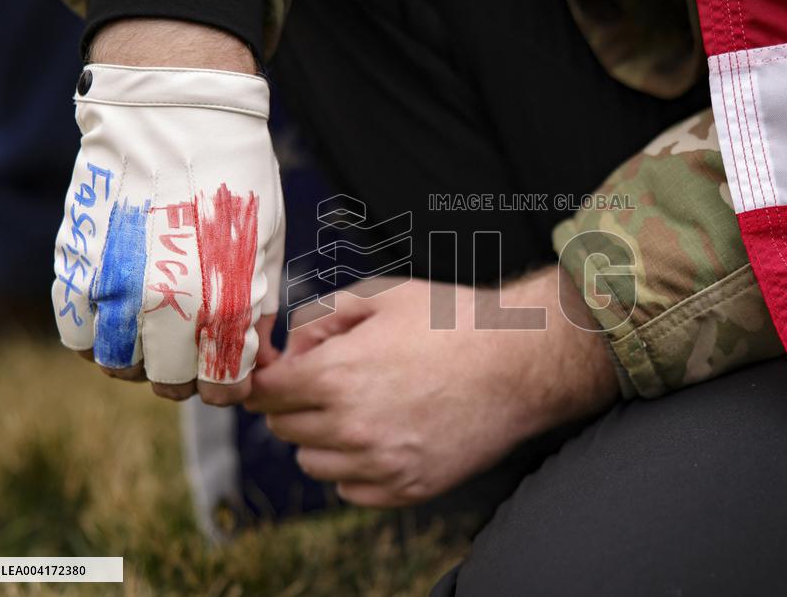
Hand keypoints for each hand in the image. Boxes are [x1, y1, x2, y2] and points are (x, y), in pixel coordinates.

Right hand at [52, 25, 283, 403]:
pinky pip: (77, 333)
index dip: (227, 386)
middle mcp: (165, 304)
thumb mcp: (266, 246)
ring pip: (118, 365)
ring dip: (140, 360)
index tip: (228, 374)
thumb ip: (258, 311)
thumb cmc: (235, 177)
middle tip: (195, 353)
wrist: (177, 113)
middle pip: (170, 383)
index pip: (220, 384)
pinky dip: (97, 335)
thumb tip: (253, 360)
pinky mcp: (76, 265)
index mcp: (223, 300)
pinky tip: (119, 313)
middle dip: (187, 377)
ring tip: (155, 332)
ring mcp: (114, 286)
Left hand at [245, 269, 617, 506]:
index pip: (265, 393)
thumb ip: (323, 317)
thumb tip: (293, 347)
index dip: (269, 377)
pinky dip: (354, 467)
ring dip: (321, 438)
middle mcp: (350, 427)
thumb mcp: (382, 296)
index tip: (280, 372)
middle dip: (295, 403)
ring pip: (312, 463)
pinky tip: (381, 437)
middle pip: (283, 428)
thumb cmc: (454, 321)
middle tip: (327, 382)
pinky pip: (352, 489)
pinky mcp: (408, 488)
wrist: (521, 361)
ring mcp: (381, 463)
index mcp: (335, 375)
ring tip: (358, 409)